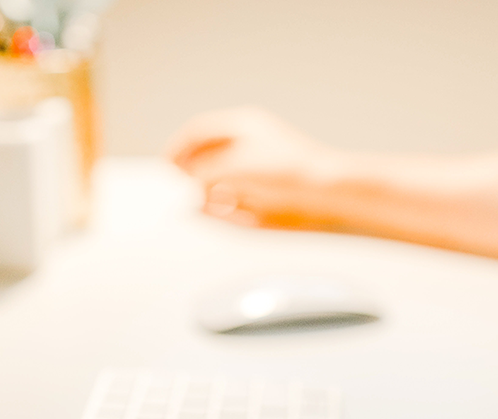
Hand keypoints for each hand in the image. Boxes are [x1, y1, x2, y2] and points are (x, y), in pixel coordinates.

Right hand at [165, 107, 346, 228]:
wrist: (330, 193)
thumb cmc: (285, 173)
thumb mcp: (234, 169)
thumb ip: (202, 174)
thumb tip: (187, 184)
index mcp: (244, 125)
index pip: (198, 131)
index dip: (177, 149)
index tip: (167, 170)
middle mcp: (251, 142)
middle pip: (207, 156)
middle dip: (193, 174)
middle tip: (184, 190)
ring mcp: (261, 167)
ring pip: (221, 180)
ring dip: (210, 192)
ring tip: (209, 204)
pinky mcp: (270, 192)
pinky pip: (238, 199)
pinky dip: (229, 207)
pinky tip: (232, 213)